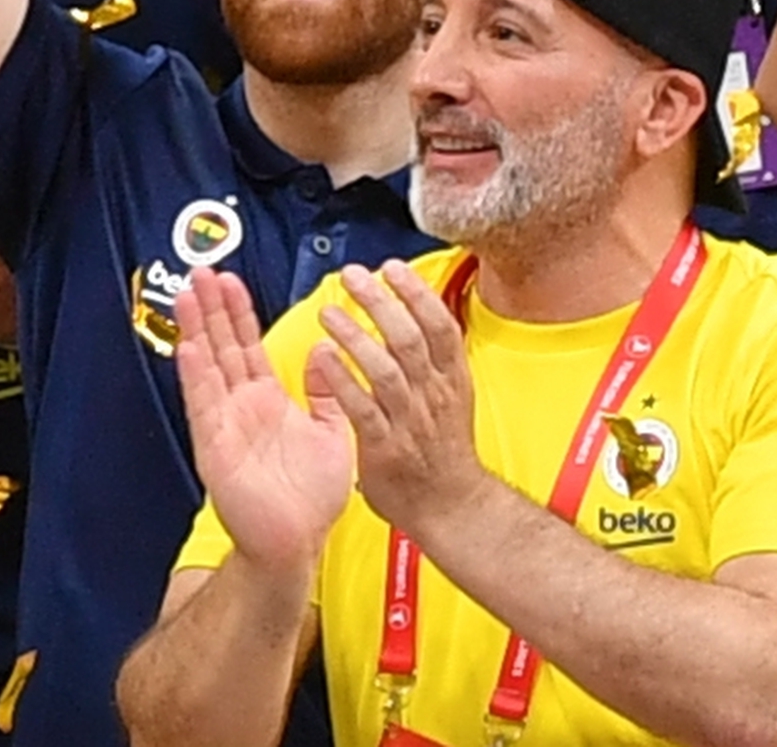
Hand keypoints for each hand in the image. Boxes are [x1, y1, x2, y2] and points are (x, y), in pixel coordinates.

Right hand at [173, 267, 352, 573]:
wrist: (296, 543)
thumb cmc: (311, 497)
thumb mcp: (331, 435)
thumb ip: (327, 395)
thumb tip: (323, 355)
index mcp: (267, 401)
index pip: (247, 346)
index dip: (239, 313)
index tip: (231, 280)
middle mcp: (240, 406)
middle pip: (222, 346)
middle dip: (213, 308)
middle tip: (202, 271)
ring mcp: (224, 422)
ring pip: (208, 366)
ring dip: (198, 330)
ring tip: (190, 294)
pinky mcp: (215, 444)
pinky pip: (204, 404)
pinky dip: (196, 375)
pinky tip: (190, 347)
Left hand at [309, 262, 490, 546]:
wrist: (453, 509)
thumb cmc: (444, 452)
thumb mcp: (453, 399)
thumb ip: (433, 361)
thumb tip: (412, 315)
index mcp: (452, 382)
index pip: (441, 328)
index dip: (417, 295)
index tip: (393, 268)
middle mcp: (434, 396)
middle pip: (410, 340)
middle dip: (381, 303)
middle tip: (353, 277)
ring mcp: (410, 421)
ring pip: (386, 369)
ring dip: (356, 337)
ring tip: (330, 312)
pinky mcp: (386, 446)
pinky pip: (362, 407)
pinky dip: (343, 381)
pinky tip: (324, 358)